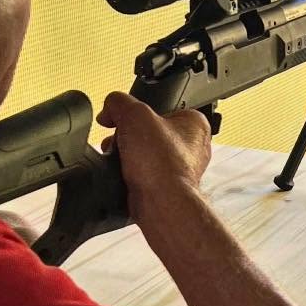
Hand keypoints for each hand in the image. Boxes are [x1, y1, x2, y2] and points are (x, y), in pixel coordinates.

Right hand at [98, 92, 212, 214]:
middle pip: (149, 132)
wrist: (159, 202)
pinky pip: (140, 174)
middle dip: (128, 136)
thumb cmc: (162, 162)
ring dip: (125, 155)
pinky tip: (123, 174)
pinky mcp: (164, 187)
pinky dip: (128, 174)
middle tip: (121, 139)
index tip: (127, 117)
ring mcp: (178, 170)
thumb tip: (109, 109)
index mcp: (195, 124)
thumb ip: (119, 102)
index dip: (141, 112)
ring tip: (121, 158)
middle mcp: (191, 148)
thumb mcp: (135, 114)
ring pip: (143, 154)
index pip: (163, 108)